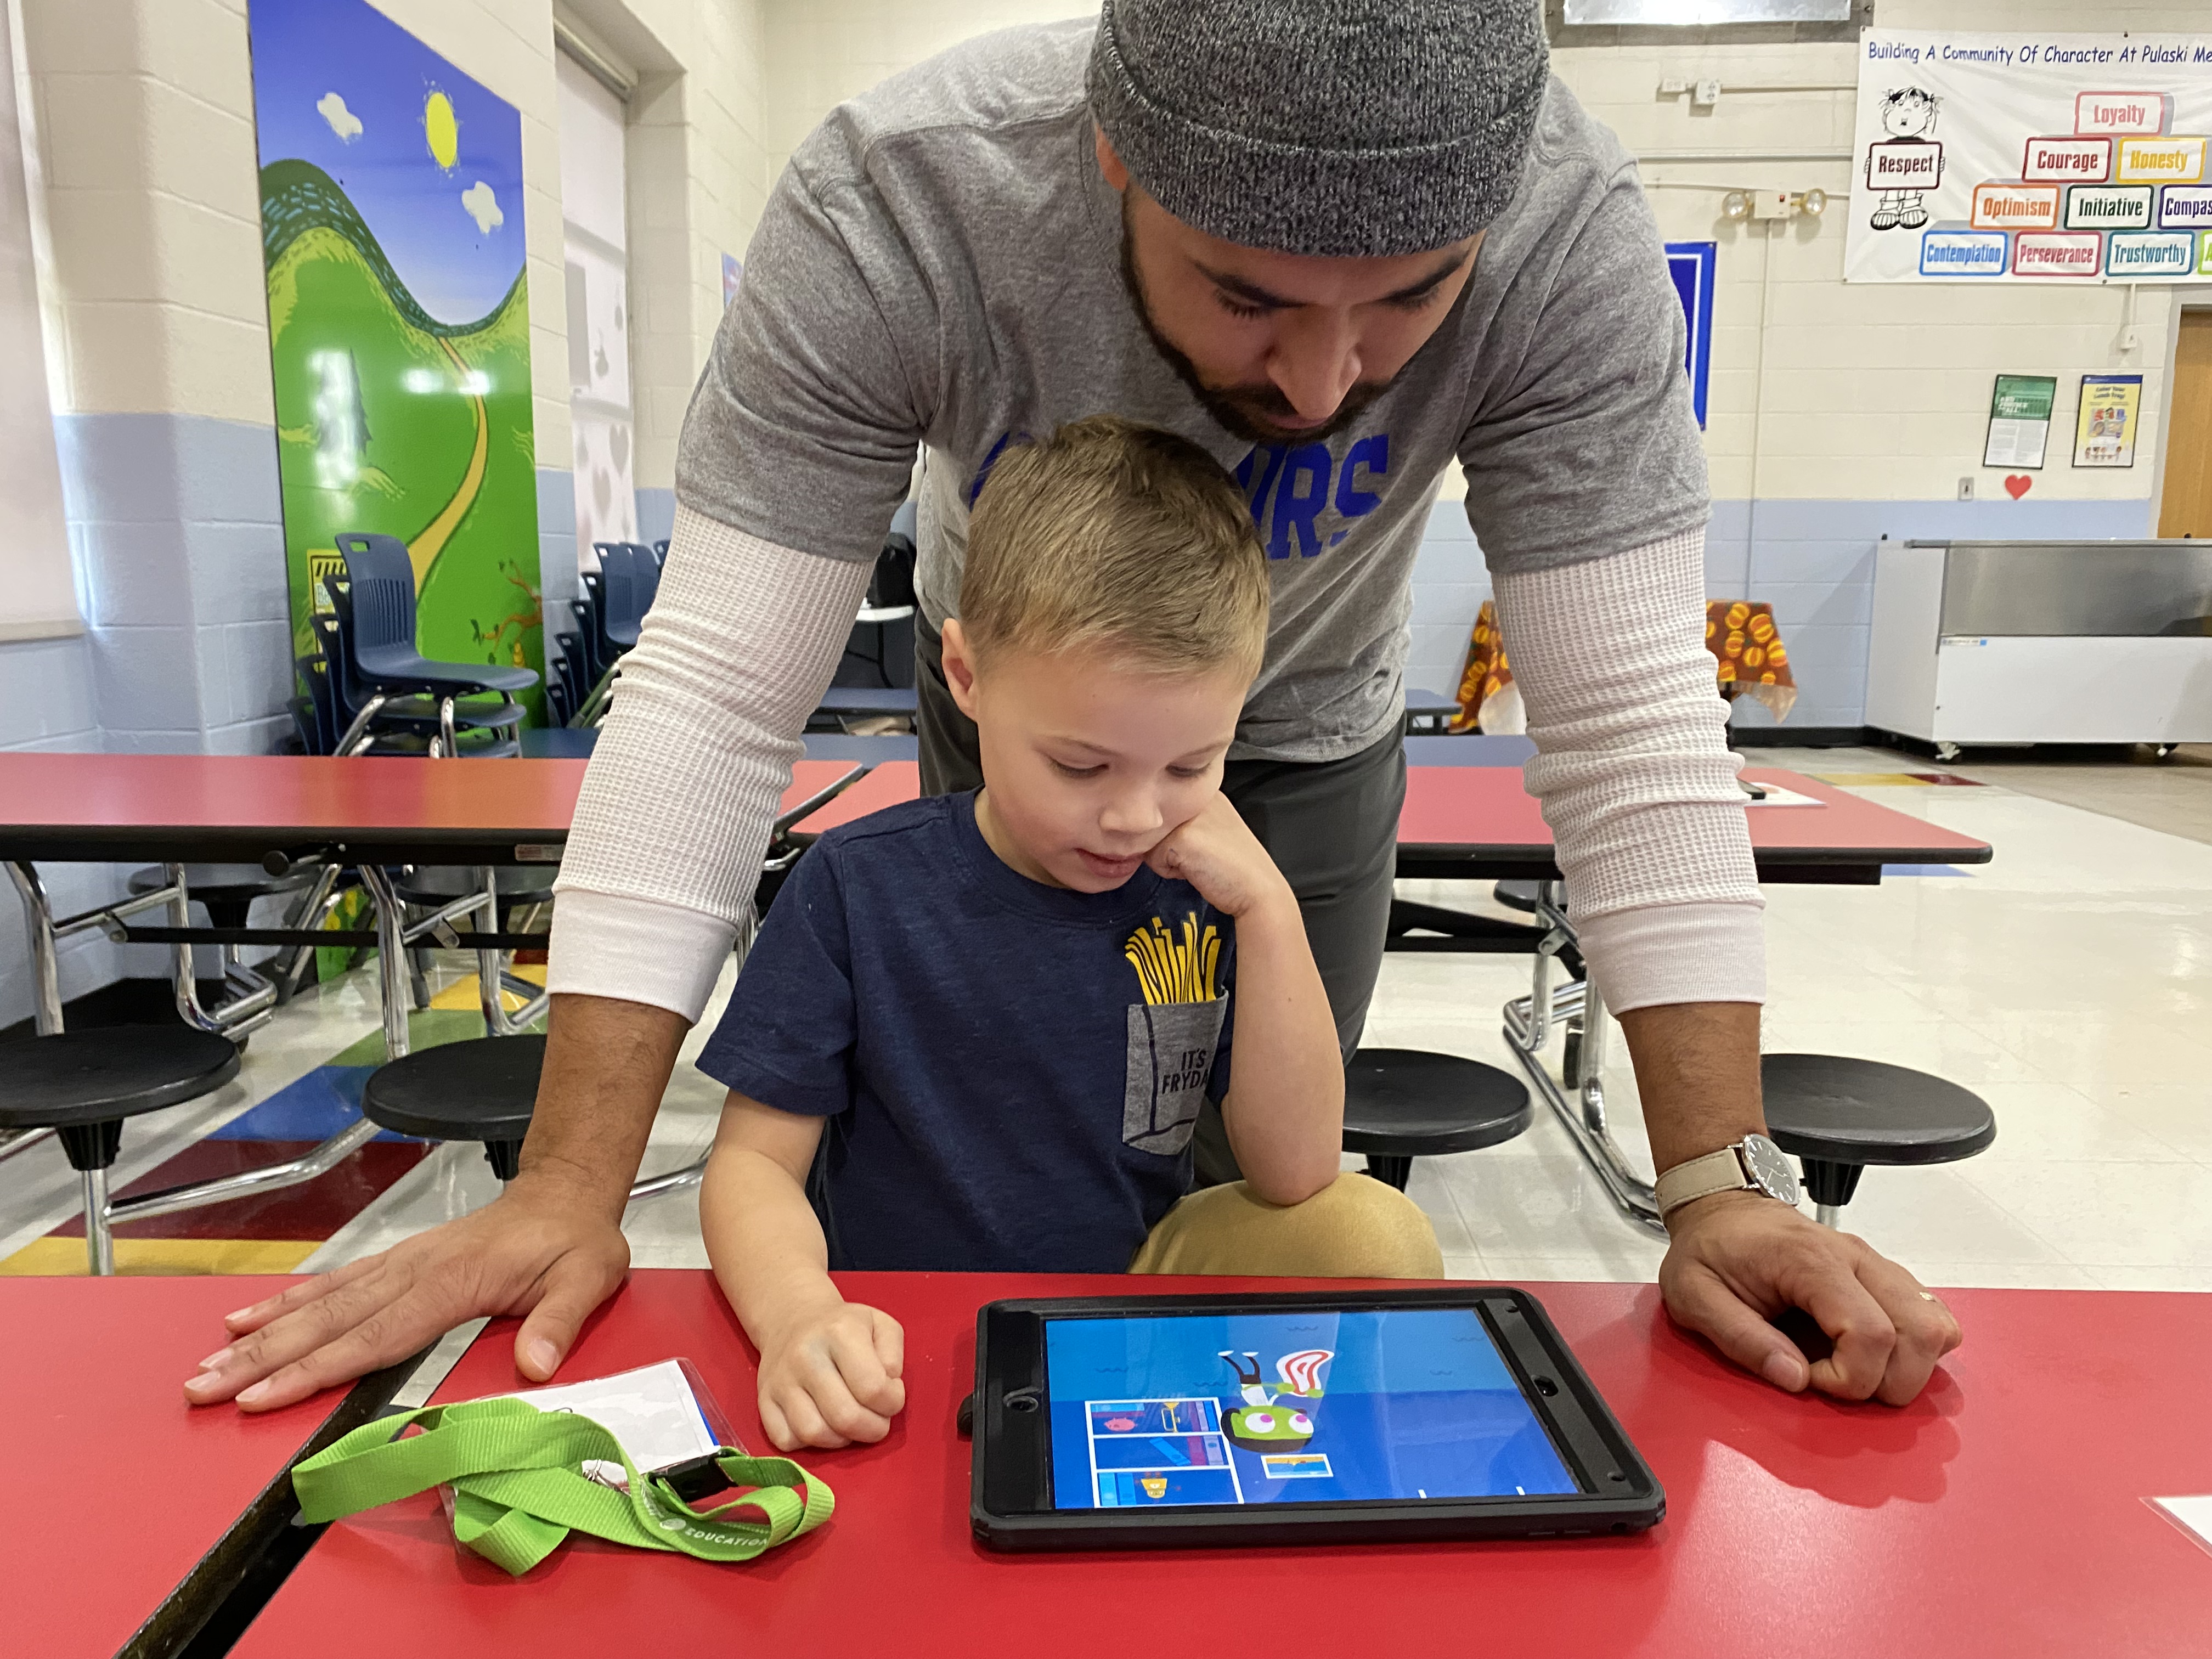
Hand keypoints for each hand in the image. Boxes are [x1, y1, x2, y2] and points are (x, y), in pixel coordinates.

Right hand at [184, 1173, 630, 1411]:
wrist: (565, 1194)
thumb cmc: (574, 1242)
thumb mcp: (588, 1278)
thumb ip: (560, 1322)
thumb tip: (538, 1364)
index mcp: (451, 1283)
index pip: (374, 1337)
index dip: (315, 1369)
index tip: (264, 1395)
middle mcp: (413, 1271)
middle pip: (328, 1322)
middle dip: (262, 1358)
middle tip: (204, 1386)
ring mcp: (400, 1264)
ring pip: (321, 1303)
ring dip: (263, 1334)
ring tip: (210, 1360)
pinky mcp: (398, 1262)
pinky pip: (335, 1284)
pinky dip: (289, 1303)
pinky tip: (251, 1320)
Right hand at [753, 1287, 905, 1449]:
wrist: (794, 1318)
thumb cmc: (845, 1328)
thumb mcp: (881, 1325)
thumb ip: (893, 1355)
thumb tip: (887, 1386)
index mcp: (839, 1332)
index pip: (872, 1388)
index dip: (892, 1402)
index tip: (891, 1396)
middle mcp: (805, 1355)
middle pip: (845, 1417)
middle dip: (872, 1428)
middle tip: (877, 1419)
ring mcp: (780, 1380)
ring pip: (813, 1433)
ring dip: (841, 1439)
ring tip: (850, 1423)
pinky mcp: (763, 1400)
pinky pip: (785, 1441)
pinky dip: (808, 1444)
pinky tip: (823, 1424)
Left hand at [1145, 792, 1291, 919]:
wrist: (1257, 889)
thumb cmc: (1234, 865)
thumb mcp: (1210, 829)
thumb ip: (1181, 821)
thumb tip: (1143, 832)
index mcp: (1204, 791)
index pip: (1163, 809)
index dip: (1173, 834)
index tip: (1200, 845)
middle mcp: (1195, 796)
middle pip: (1154, 824)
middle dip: (1169, 845)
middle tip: (1201, 855)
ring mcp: (1188, 815)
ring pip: (1150, 841)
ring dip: (1168, 858)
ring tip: (1199, 862)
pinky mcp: (1181, 837)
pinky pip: (1154, 859)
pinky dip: (1170, 871)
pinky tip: (1197, 870)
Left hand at [1659, 1190, 1962, 1404]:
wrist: (1722, 1208)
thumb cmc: (1710, 1248)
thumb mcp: (1694, 1296)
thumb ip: (1740, 1339)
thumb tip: (1792, 1378)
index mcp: (1810, 1261)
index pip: (1870, 1333)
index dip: (1850, 1378)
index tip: (1810, 1380)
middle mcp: (1855, 1258)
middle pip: (1920, 1333)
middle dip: (1890, 1381)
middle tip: (1839, 1382)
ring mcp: (1874, 1264)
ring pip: (1936, 1325)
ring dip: (1909, 1365)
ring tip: (1856, 1369)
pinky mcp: (1881, 1275)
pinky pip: (1928, 1316)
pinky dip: (1913, 1346)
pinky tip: (1871, 1353)